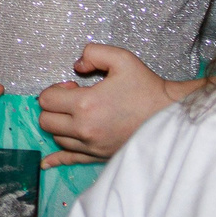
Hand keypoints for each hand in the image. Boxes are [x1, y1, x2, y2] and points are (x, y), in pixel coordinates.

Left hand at [38, 45, 175, 166]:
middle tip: (74, 100)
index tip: (72, 87)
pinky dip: (56, 159)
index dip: (55, 90)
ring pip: (57, 138)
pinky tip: (46, 162)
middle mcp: (84, 129)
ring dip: (61, 125)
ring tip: (80, 115)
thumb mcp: (121, 59)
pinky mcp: (98, 157)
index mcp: (85, 105)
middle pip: (46, 120)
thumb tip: (76, 66)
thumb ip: (93, 53)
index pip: (46, 100)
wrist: (169, 115)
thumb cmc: (146, 88)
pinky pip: (70, 160)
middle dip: (54, 107)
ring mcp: (91, 146)